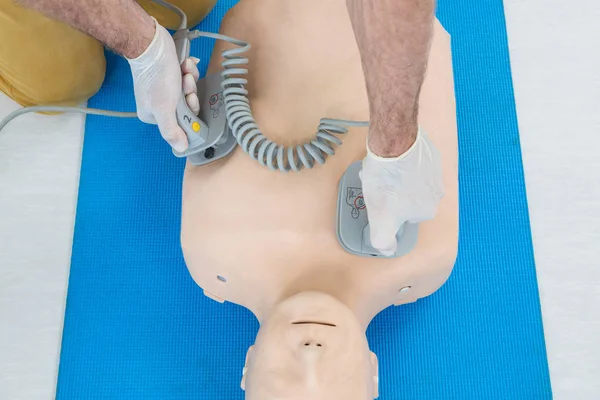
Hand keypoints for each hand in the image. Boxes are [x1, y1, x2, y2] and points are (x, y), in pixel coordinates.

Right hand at [127, 19, 200, 152]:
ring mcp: (166, 90)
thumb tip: (181, 149)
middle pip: (187, 107)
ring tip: (183, 71)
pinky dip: (188, 71)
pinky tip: (184, 64)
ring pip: (189, 91)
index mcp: (154, 117)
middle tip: (185, 84)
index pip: (181, 124)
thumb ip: (171, 131)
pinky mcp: (171, 76)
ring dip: (190, 80)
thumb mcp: (164, 109)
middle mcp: (159, 105)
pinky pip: (187, 78)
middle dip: (189, 94)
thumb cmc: (156, 77)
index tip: (190, 101)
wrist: (152, 44)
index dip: (190, 113)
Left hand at [360, 128, 443, 255]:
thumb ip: (384, 240)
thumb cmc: (387, 182)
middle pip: (407, 198)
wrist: (394, 144)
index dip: (388, 211)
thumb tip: (388, 250)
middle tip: (376, 186)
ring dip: (395, 177)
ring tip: (378, 169)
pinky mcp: (429, 152)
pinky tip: (388, 156)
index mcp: (426, 211)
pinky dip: (402, 161)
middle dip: (391, 193)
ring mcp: (434, 171)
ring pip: (409, 179)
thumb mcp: (380, 219)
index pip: (403, 217)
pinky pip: (413, 161)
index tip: (378, 203)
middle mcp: (436, 193)